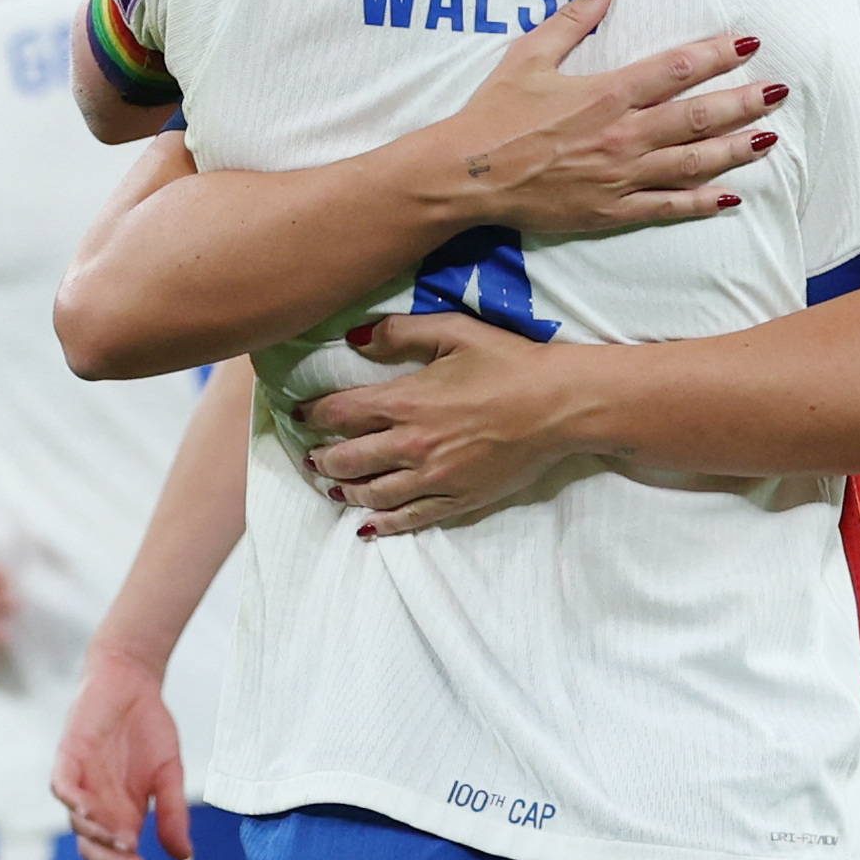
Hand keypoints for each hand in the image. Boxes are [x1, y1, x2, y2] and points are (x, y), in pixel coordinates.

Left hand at [50, 643, 192, 859]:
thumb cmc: (149, 728)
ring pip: (79, 824)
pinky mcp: (69, 757)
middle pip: (94, 850)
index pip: (118, 857)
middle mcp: (97, 807)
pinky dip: (73, 801)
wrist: (134, 681)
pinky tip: (88, 811)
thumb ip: (172, 814)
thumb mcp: (170, 774)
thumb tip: (184, 858)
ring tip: (124, 843)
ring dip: (99, 837)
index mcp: (121, 815)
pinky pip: (63, 787)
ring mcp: (80, 783)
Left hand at [299, 314, 584, 534]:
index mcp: (407, 401)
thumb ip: (402, 332)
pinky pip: (411, 518)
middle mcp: (412, 444)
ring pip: (373, 493)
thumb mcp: (456, 331)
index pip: (341, 413)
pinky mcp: (458, 499)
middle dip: (321, 459)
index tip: (299, 415)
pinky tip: (367, 527)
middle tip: (311, 458)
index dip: (312, 415)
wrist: (560, 405)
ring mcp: (434, 477)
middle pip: (347, 459)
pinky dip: (383, 525)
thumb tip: (354, 339)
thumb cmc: (510, 362)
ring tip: (333, 489)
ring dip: (345, 492)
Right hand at [444, 0, 787, 232]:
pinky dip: (703, 203)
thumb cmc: (495, 113)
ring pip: (693, 163)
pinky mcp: (613, 210)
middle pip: (697, 117)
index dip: (716, 54)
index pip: (675, 69)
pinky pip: (668, 207)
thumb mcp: (529, 55)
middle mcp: (622, 135)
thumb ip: (574, 18)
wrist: (466, 177)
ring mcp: (621, 177)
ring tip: (768, 138)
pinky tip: (732, 196)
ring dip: (735, 149)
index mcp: (606, 93)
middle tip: (778, 92)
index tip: (748, 43)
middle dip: (742, 103)